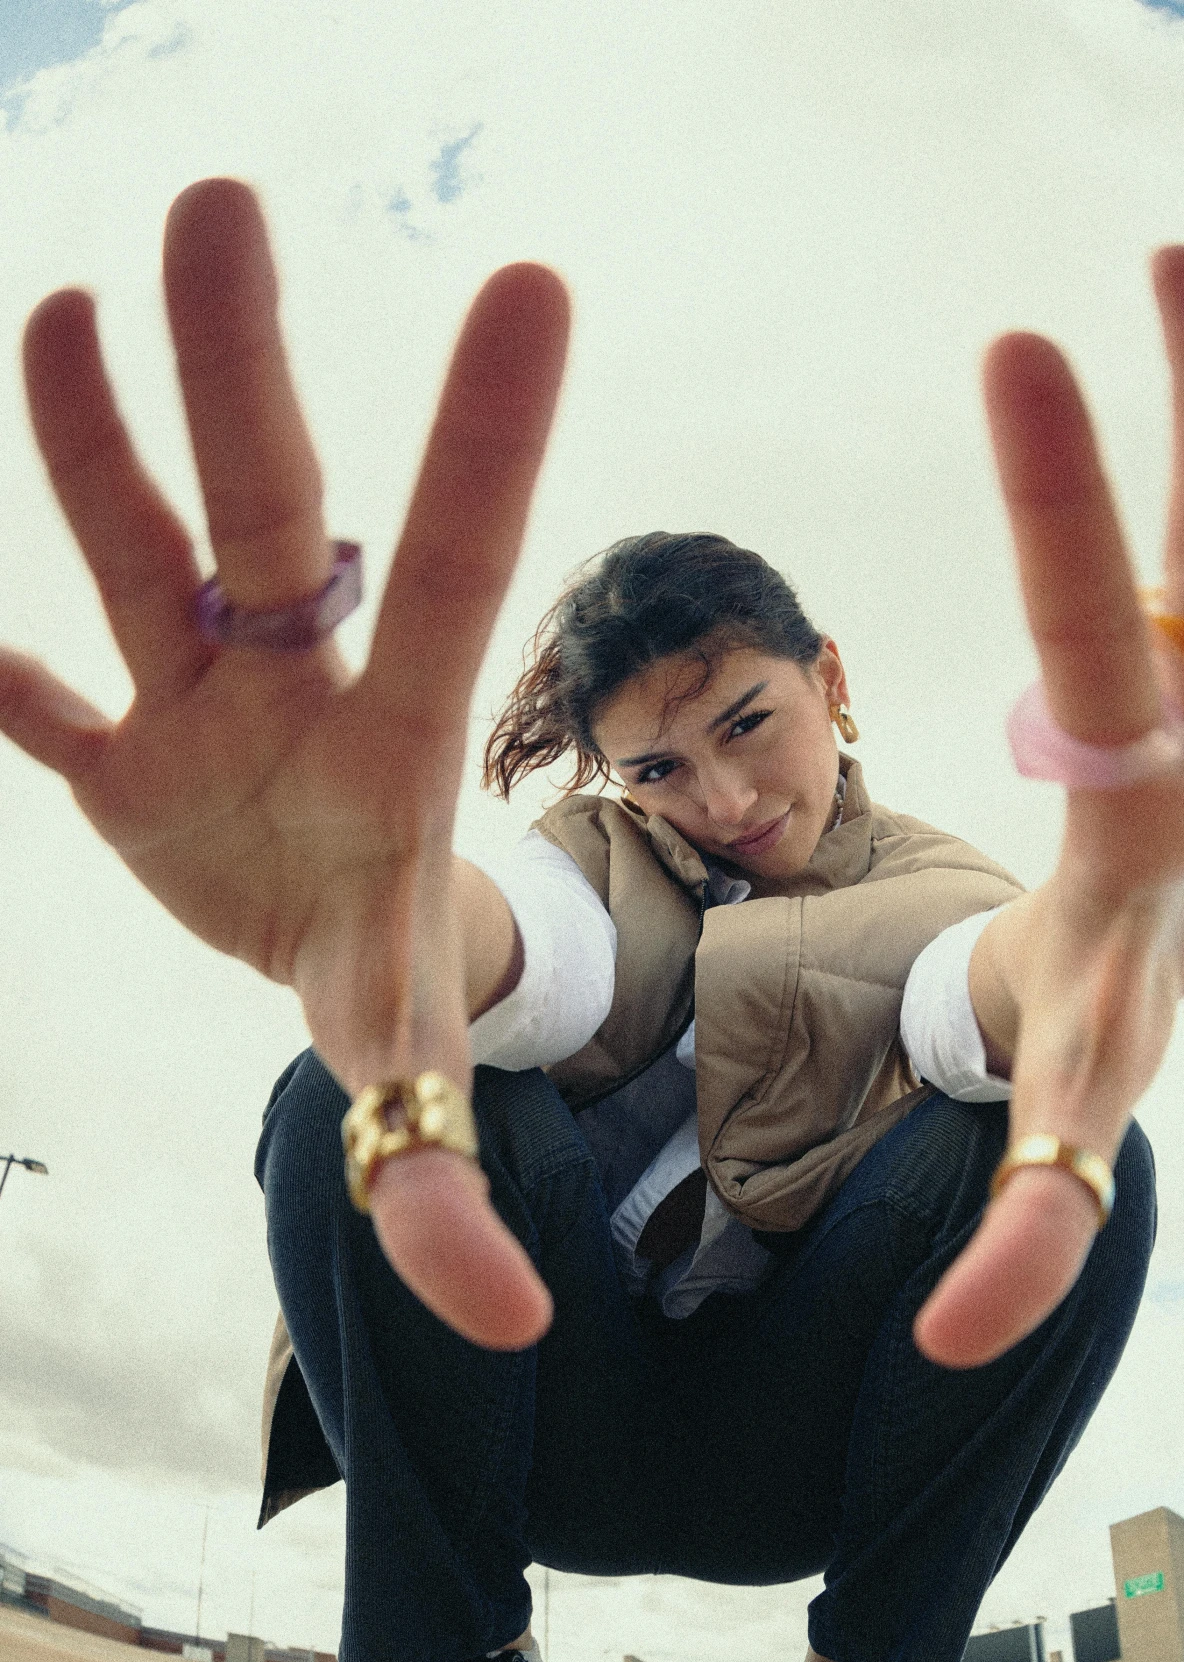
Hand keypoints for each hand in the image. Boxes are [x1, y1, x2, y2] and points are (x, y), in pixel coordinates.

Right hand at [0, 179, 568, 1348]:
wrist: (320, 947)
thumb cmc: (385, 975)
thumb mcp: (408, 1071)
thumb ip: (444, 1195)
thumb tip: (514, 1332)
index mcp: (395, 739)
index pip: (447, 571)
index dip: (481, 443)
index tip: (531, 285)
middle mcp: (290, 688)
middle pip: (267, 513)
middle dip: (240, 376)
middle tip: (227, 204)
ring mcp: (188, 708)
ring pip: (134, 550)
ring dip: (91, 437)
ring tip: (66, 304)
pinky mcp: (106, 759)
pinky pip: (37, 697)